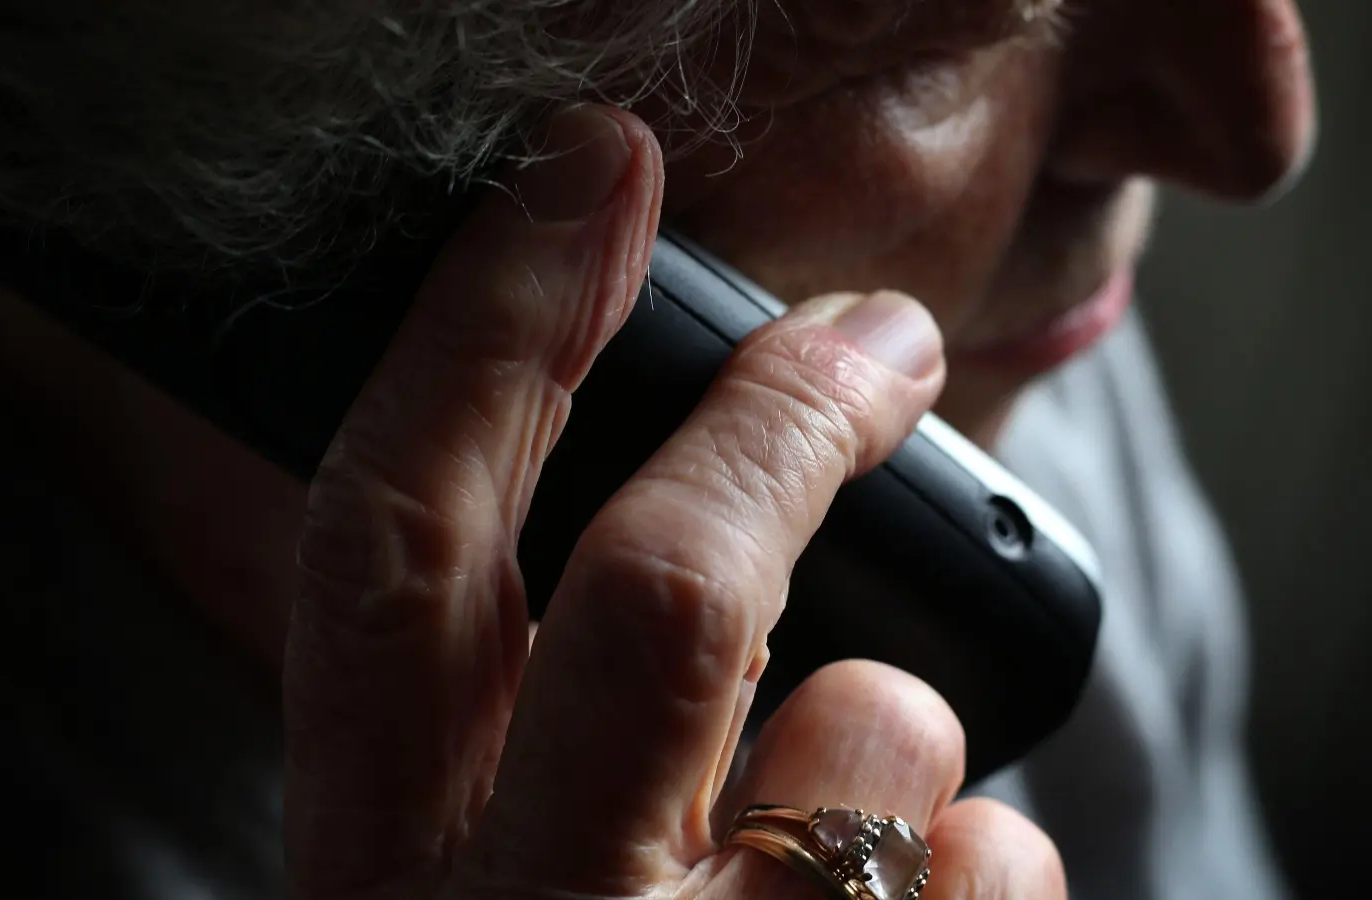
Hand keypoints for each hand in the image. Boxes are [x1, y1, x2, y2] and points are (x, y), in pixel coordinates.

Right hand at [283, 105, 1064, 899]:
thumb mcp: (480, 872)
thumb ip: (516, 715)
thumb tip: (698, 501)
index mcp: (382, 864)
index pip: (400, 547)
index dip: (488, 332)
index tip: (591, 176)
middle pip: (656, 587)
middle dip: (771, 421)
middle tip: (872, 342)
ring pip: (868, 724)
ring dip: (886, 715)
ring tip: (849, 797)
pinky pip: (989, 854)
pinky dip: (978, 849)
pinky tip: (915, 896)